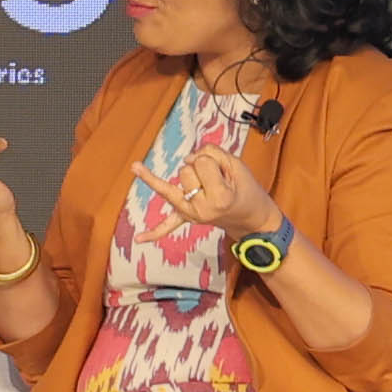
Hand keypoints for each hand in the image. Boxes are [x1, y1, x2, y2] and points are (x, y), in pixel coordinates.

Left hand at [144, 140, 284, 246]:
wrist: (252, 217)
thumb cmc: (245, 188)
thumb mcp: (236, 164)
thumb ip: (211, 153)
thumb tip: (187, 158)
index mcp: (219, 197)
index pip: (201, 162)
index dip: (213, 160)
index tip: (225, 170)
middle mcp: (201, 209)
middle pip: (185, 171)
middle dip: (201, 168)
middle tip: (219, 179)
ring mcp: (192, 216)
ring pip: (174, 183)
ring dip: (189, 178)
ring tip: (208, 187)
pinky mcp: (187, 219)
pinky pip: (167, 226)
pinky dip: (153, 232)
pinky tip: (138, 239)